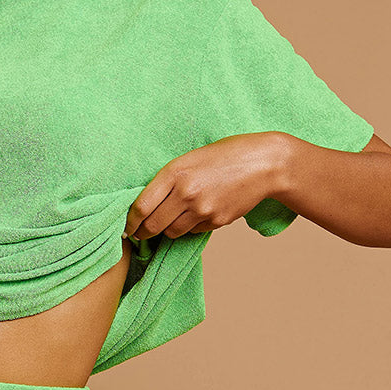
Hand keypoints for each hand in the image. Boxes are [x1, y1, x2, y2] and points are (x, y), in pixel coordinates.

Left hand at [123, 132, 287, 239]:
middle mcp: (186, 193)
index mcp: (174, 173)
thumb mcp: (189, 159)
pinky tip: (198, 213)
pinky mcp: (217, 221)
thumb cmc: (224, 155)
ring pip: (172, 232)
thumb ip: (167, 180)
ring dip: (167, 230)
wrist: (264, 163)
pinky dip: (190, 227)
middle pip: (153, 226)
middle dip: (143, 233)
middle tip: (140, 234)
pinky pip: (193, 231)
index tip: (126, 228)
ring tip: (170, 221)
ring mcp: (202, 210)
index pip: (141, 207)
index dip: (130, 223)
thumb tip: (146, 206)